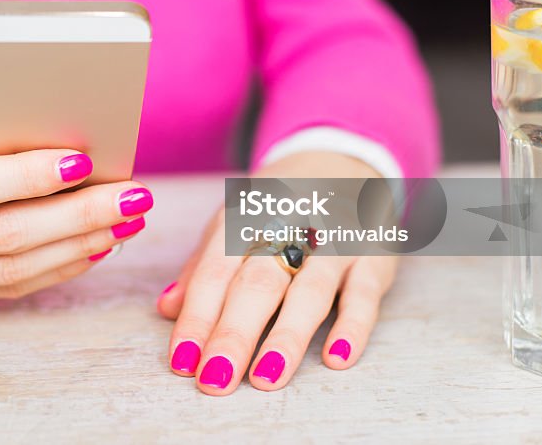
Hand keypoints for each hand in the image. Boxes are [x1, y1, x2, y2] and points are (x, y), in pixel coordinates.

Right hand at [0, 117, 151, 309]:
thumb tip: (60, 151)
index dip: (28, 176)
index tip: (85, 160)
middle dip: (78, 217)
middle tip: (133, 197)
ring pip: (8, 270)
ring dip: (77, 247)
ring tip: (125, 221)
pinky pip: (1, 289)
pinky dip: (52, 269)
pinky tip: (90, 246)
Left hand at [156, 151, 396, 394]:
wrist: (340, 160)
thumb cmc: (274, 207)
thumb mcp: (231, 223)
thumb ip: (201, 267)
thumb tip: (168, 309)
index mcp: (243, 220)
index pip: (214, 273)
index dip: (196, 318)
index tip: (182, 362)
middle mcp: (287, 228)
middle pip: (257, 284)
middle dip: (233, 335)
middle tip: (215, 381)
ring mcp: (333, 244)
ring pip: (309, 292)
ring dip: (286, 338)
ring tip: (265, 379)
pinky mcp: (373, 258)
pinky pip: (364, 295)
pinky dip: (352, 327)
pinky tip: (337, 359)